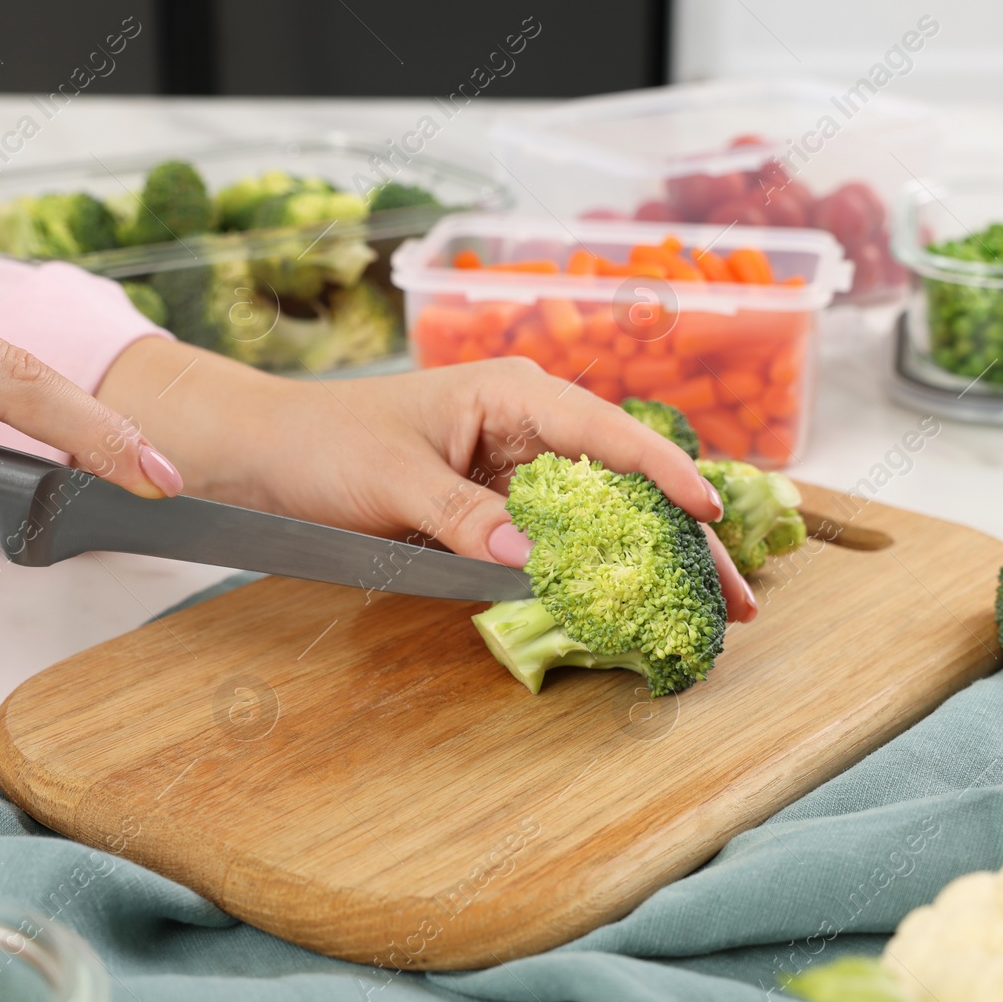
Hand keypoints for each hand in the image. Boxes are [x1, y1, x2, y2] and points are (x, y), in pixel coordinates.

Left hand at [99, 340, 758, 620]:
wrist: (265, 452)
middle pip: (624, 479)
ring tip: (705, 608)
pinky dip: (598, 566)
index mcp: (512, 393)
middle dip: (682, 535)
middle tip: (737, 598)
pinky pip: (562, 534)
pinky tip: (629, 600)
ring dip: (651, 557)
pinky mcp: (499, 502)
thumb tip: (529, 558)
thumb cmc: (323, 444)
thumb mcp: (393, 481)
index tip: (711, 516)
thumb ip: (463, 518)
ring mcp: (517, 465)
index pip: (608, 431)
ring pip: (604, 511)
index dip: (665, 475)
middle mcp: (528, 424)